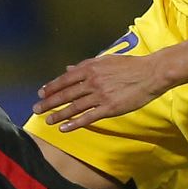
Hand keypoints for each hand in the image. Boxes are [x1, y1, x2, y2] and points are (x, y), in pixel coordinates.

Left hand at [33, 52, 171, 130]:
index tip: (41, 93)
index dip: (51, 87)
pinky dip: (74, 123)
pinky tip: (64, 128)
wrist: (151, 73)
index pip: (65, 79)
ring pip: (74, 107)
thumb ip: (86, 66)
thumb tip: (68, 69)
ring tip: (47, 120)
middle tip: (36, 109)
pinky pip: (88, 117)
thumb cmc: (130, 65)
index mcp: (90, 68)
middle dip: (49, 102)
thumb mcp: (106, 60)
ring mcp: (100, 95)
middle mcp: (92, 81)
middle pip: (66, 94)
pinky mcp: (109, 108)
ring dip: (59, 114)